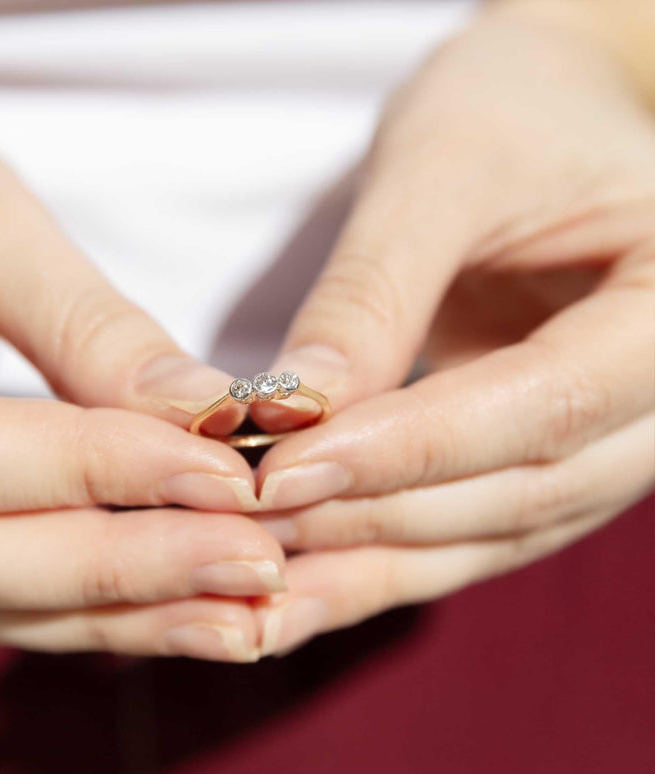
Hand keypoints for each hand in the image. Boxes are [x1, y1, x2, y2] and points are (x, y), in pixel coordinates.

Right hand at [0, 69, 282, 661]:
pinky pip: (0, 595)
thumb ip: (80, 325)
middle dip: (127, 569)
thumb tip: (207, 411)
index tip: (229, 475)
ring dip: (126, 615)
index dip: (97, 472)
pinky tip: (187, 610)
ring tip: (244, 612)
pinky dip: (96, 611)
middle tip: (257, 564)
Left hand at [251, 5, 654, 654]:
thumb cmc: (509, 112)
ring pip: (486, 534)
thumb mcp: (441, 173)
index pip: (542, 406)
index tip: (281, 472)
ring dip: (367, 564)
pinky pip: (462, 529)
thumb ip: (373, 293)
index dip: (407, 451)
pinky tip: (301, 581)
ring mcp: (603, 445)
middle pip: (517, 493)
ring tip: (257, 584)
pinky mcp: (538, 461)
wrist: (542, 117)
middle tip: (246, 530)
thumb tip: (289, 412)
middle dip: (374, 518)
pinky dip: (379, 560)